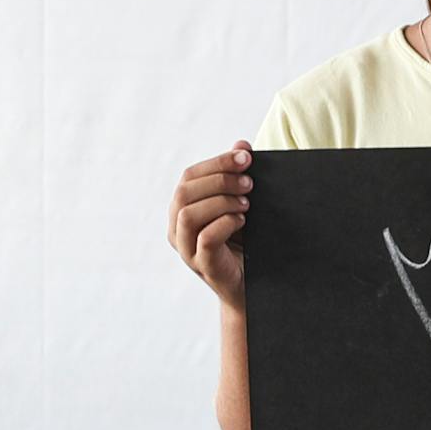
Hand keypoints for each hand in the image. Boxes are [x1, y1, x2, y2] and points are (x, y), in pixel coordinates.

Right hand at [167, 142, 251, 308]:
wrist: (253, 285)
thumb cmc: (244, 243)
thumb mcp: (241, 204)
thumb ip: (237, 176)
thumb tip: (241, 145)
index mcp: (182, 209)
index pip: (189, 176)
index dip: (217, 162)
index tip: (245, 157)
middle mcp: (177, 228)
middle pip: (184, 192)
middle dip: (219, 180)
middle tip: (250, 182)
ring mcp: (186, 249)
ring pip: (188, 214)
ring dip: (221, 201)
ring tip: (247, 203)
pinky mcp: (202, 265)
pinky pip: (205, 238)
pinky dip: (225, 223)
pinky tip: (243, 221)